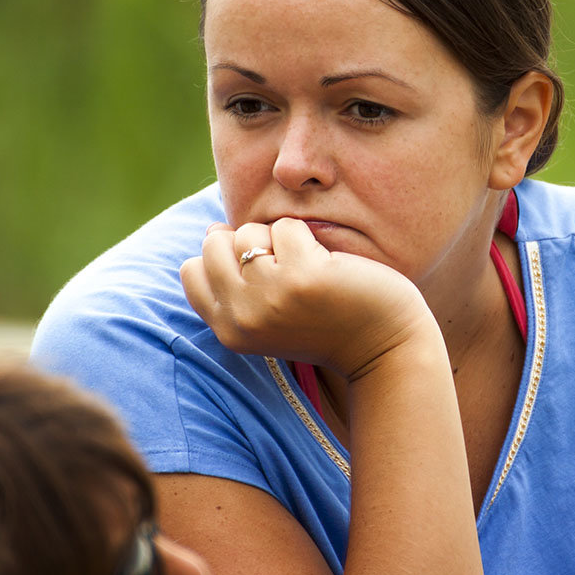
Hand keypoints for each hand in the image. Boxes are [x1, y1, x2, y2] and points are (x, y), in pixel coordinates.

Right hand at [180, 218, 438, 379]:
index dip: (222, 258)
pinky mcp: (301, 277)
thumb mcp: (268, 314)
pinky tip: (328, 265)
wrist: (383, 347)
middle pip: (214, 244)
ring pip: (248, 231)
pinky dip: (307, 236)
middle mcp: (242, 317)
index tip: (260, 271)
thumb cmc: (326, 322)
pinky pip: (286, 227)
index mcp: (228, 331)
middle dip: (248, 242)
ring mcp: (270, 297)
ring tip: (308, 268)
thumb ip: (236, 281)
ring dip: (279, 238)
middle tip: (286, 267)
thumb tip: (213, 228)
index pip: (192, 271)